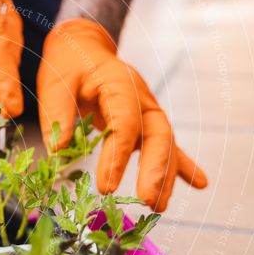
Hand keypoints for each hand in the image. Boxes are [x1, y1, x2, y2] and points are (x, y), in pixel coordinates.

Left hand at [37, 19, 206, 211]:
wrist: (82, 48)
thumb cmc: (68, 65)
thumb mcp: (55, 83)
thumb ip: (57, 113)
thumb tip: (58, 151)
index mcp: (120, 83)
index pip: (124, 124)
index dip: (117, 157)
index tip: (106, 187)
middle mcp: (142, 97)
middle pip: (158, 134)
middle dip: (155, 170)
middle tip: (146, 201)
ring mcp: (148, 110)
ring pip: (166, 144)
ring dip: (166, 176)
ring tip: (159, 206)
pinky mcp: (146, 122)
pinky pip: (167, 145)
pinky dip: (181, 165)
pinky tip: (198, 183)